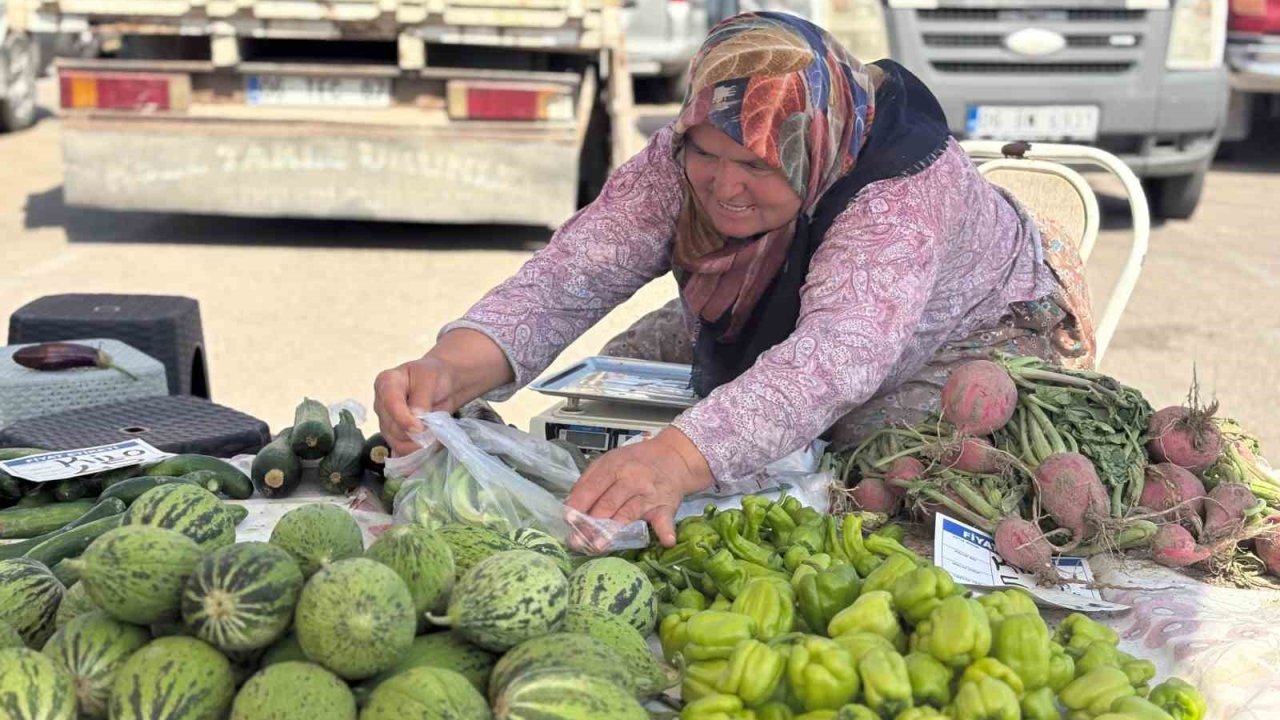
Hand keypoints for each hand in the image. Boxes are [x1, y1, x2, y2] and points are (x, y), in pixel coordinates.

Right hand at [373, 356, 457, 456]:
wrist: (443, 385)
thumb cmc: (435, 376)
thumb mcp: (430, 380)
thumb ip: (421, 401)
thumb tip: (415, 425)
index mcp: (386, 383)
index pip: (390, 405)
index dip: (404, 419)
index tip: (420, 429)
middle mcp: (381, 404)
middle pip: (391, 428)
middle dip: (414, 434)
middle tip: (434, 433)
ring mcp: (386, 421)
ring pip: (396, 442)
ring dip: (417, 445)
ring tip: (435, 438)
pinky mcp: (394, 435)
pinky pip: (400, 450)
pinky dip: (415, 453)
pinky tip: (427, 448)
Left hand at [565, 427, 714, 547]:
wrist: (674, 457)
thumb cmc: (634, 462)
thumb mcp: (609, 461)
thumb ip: (590, 480)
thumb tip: (570, 505)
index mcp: (614, 466)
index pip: (593, 487)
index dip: (579, 504)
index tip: (567, 519)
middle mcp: (632, 480)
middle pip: (608, 503)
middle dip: (591, 523)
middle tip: (576, 541)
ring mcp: (649, 495)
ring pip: (628, 514)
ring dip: (614, 530)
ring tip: (598, 546)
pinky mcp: (665, 507)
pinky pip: (664, 520)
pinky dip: (665, 531)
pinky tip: (666, 541)